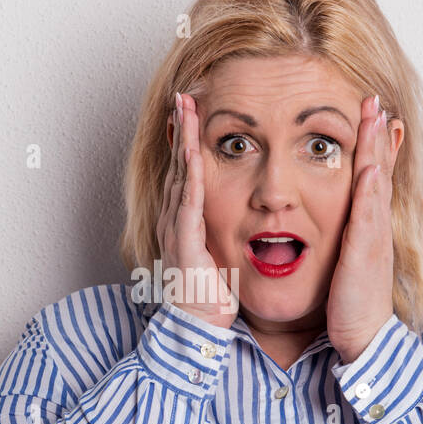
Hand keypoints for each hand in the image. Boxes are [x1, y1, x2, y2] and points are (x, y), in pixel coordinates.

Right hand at [157, 92, 238, 329]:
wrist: (197, 329)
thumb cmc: (212, 297)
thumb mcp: (223, 255)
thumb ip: (228, 232)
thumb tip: (248, 217)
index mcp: (184, 221)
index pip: (186, 170)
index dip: (189, 139)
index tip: (194, 110)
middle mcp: (174, 219)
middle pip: (178, 163)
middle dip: (182, 128)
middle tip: (184, 94)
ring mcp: (175, 229)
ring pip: (180, 174)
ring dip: (183, 139)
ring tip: (184, 107)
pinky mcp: (183, 241)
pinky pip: (187, 200)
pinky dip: (190, 173)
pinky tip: (192, 151)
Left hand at [327, 94, 399, 363]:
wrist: (364, 338)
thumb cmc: (351, 304)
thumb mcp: (347, 261)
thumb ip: (343, 237)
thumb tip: (336, 221)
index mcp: (367, 227)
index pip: (371, 177)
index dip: (372, 145)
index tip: (371, 114)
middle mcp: (374, 227)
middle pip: (379, 170)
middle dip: (377, 135)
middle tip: (375, 100)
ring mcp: (373, 238)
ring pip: (376, 185)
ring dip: (377, 150)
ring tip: (376, 117)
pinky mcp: (365, 254)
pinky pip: (367, 218)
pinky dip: (369, 191)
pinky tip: (368, 169)